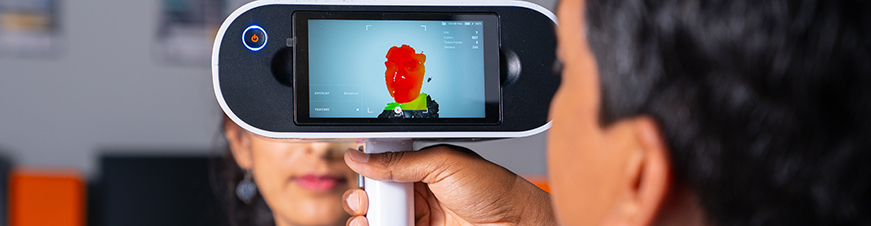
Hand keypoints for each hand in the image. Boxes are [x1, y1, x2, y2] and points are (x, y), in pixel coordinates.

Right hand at [342, 145, 555, 225]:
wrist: (516, 222)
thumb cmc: (492, 188)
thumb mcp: (442, 163)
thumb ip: (400, 161)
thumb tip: (361, 155)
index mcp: (421, 166)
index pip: (382, 166)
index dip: (366, 170)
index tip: (356, 173)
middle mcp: (418, 192)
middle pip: (376, 196)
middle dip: (362, 198)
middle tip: (363, 201)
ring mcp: (420, 218)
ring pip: (380, 219)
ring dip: (365, 219)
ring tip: (366, 220)